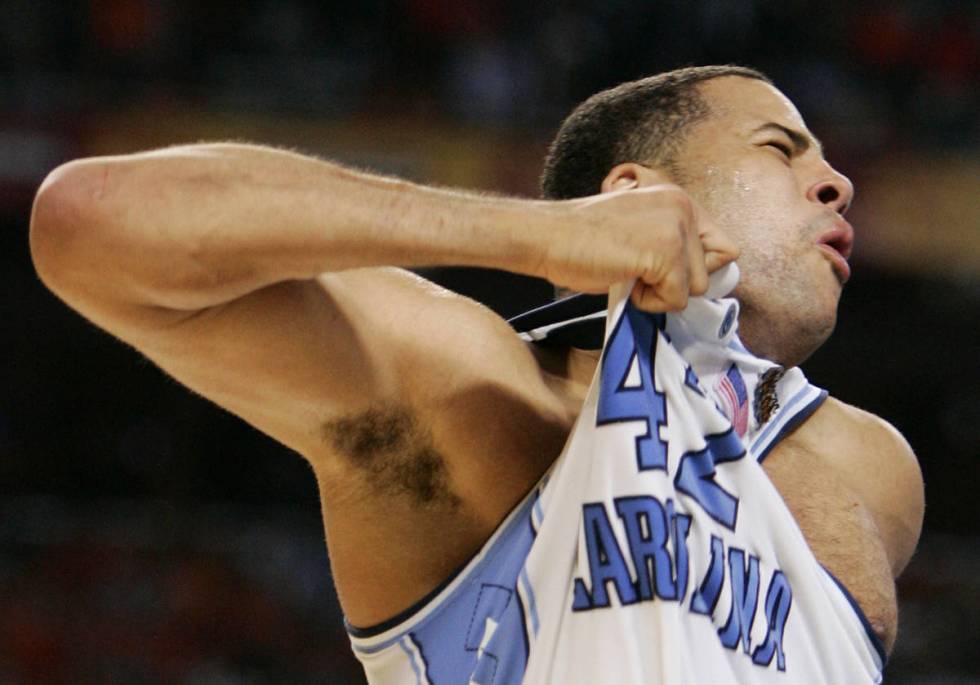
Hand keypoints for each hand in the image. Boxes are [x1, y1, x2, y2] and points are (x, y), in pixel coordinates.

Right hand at [537, 179, 738, 311]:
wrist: (547, 237)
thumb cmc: (580, 239)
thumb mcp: (638, 231)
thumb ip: (669, 242)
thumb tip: (698, 278)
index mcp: (677, 198)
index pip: (722, 247)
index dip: (695, 270)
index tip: (663, 273)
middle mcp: (683, 207)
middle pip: (710, 272)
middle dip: (675, 283)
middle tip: (638, 272)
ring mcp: (676, 228)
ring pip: (696, 288)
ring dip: (661, 293)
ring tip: (628, 274)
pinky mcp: (665, 252)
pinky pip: (675, 299)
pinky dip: (647, 302)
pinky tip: (623, 279)